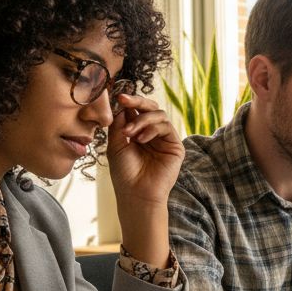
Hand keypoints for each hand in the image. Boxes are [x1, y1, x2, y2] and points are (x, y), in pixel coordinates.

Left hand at [107, 92, 183, 206]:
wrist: (136, 194)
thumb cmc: (124, 173)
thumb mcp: (116, 144)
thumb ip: (120, 123)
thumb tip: (123, 104)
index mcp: (138, 133)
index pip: (137, 111)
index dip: (129, 102)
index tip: (118, 97)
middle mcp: (153, 134)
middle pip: (151, 108)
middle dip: (137, 102)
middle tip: (124, 100)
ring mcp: (165, 140)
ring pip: (159, 115)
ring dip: (142, 119)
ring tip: (129, 134)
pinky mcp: (176, 146)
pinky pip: (166, 127)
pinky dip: (151, 129)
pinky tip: (140, 140)